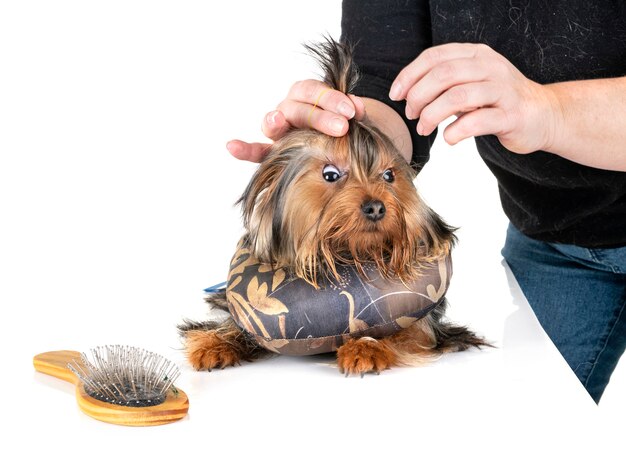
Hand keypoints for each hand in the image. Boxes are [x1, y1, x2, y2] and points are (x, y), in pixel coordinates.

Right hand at [227, 79, 364, 162]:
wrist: (342, 144)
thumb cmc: (346, 127)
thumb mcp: (353, 118)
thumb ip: (354, 112)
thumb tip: (357, 109)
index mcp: (308, 96)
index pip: (314, 91)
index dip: (331, 98)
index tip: (351, 110)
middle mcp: (290, 110)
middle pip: (298, 107)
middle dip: (320, 116)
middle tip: (342, 127)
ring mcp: (279, 130)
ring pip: (275, 122)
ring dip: (276, 121)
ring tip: (278, 120)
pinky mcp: (273, 152)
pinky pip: (257, 151)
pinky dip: (245, 150)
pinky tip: (232, 146)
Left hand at [389, 42, 556, 153]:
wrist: (545, 115)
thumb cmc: (499, 101)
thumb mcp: (471, 83)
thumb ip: (444, 83)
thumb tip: (407, 94)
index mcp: (477, 55)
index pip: (435, 57)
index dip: (410, 75)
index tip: (396, 95)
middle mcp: (490, 67)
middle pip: (443, 74)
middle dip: (419, 96)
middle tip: (411, 114)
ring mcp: (503, 90)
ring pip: (457, 97)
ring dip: (432, 115)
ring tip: (424, 128)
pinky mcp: (512, 115)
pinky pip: (477, 121)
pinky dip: (455, 131)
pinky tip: (448, 138)